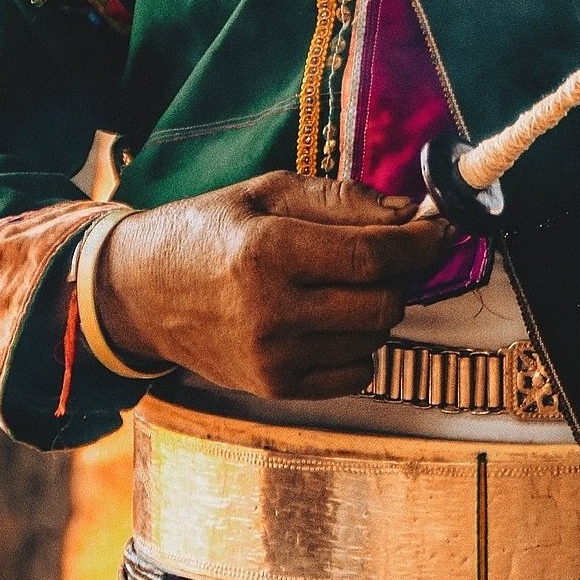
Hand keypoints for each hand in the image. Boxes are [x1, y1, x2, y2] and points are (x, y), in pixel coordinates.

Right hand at [95, 170, 455, 398]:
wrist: (141, 293)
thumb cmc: (210, 231)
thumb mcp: (268, 191)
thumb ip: (342, 199)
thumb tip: (410, 213)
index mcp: (268, 252)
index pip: (374, 255)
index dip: (419, 243)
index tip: (437, 230)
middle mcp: (271, 313)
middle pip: (383, 302)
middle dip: (400, 275)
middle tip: (385, 254)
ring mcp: (272, 359)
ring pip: (375, 336)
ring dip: (378, 307)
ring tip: (343, 283)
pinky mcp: (274, 389)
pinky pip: (357, 373)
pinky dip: (359, 344)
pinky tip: (329, 318)